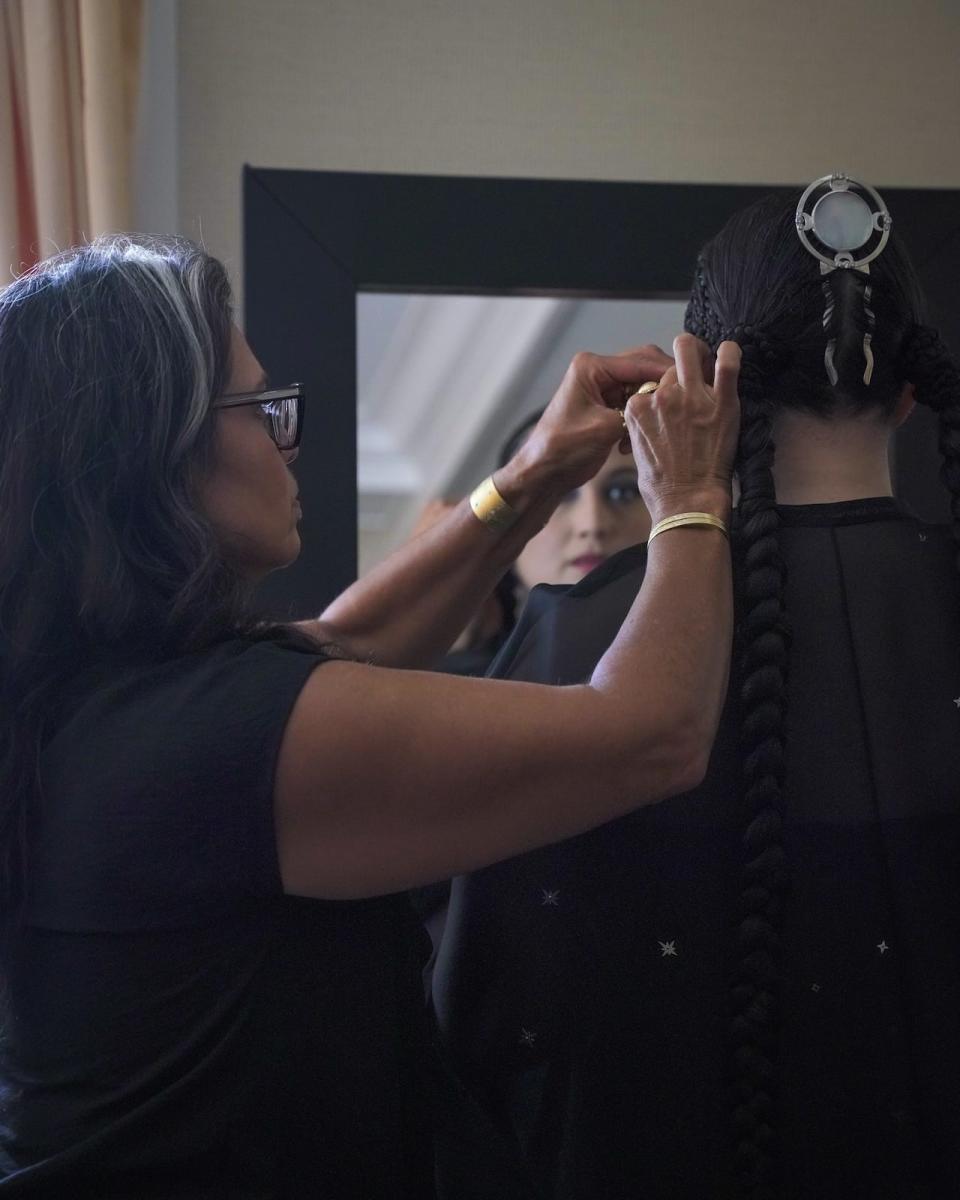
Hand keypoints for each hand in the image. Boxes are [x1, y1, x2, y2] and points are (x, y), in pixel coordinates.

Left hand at [496, 344, 674, 502]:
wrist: (544, 473)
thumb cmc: (561, 449)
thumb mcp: (604, 428)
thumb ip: (637, 410)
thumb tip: (668, 400)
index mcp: (591, 367)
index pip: (641, 361)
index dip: (668, 373)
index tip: (691, 386)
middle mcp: (598, 372)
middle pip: (645, 369)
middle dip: (662, 389)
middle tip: (682, 406)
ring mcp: (603, 389)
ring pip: (643, 388)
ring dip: (651, 408)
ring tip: (652, 429)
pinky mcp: (608, 407)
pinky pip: (636, 405)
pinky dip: (640, 421)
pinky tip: (632, 442)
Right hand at [624, 334, 739, 524]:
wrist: (687, 501)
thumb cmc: (662, 486)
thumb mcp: (637, 451)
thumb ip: (643, 425)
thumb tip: (655, 416)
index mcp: (638, 407)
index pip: (650, 383)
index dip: (663, 389)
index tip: (674, 399)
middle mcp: (662, 396)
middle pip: (669, 365)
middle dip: (680, 368)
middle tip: (693, 377)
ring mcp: (692, 396)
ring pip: (690, 349)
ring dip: (698, 352)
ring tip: (708, 362)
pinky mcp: (722, 402)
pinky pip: (728, 362)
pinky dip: (730, 351)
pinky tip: (730, 352)